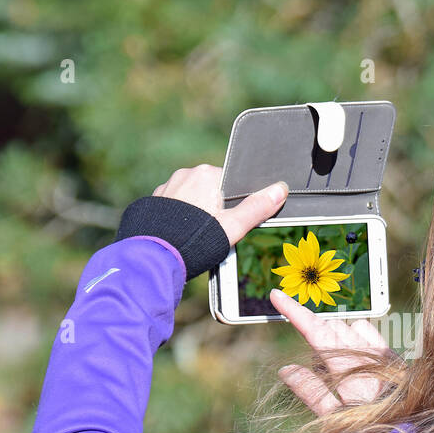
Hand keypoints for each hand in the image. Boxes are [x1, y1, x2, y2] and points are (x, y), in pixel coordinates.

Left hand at [153, 164, 287, 245]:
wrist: (154, 258)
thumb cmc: (196, 242)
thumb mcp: (233, 227)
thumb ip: (257, 208)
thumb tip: (280, 189)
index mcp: (207, 174)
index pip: (231, 183)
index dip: (235, 205)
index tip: (230, 222)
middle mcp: (185, 174)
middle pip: (211, 190)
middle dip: (215, 210)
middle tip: (214, 234)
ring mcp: (166, 187)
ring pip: (191, 198)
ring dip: (196, 214)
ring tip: (196, 237)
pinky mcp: (153, 201)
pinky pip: (174, 206)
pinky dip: (179, 218)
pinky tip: (181, 235)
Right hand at [269, 288, 397, 415]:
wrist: (409, 427)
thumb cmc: (369, 430)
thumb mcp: (334, 419)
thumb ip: (311, 392)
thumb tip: (286, 369)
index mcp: (351, 373)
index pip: (318, 333)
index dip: (295, 312)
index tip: (276, 295)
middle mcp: (370, 356)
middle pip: (331, 328)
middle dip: (316, 339)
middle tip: (319, 370)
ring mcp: (383, 352)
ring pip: (347, 326)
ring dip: (334, 339)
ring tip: (338, 371)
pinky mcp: (392, 353)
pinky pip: (365, 330)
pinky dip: (353, 337)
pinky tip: (353, 357)